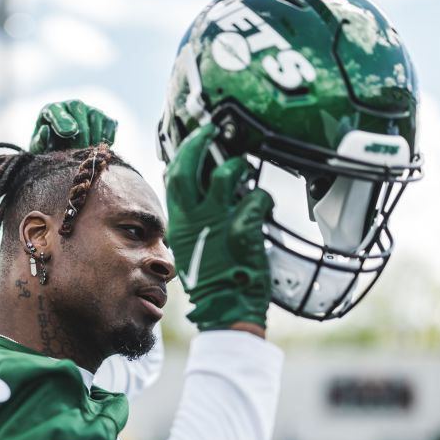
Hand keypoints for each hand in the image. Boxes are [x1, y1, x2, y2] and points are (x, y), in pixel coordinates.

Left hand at [28, 100, 117, 152]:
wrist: (68, 155)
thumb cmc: (50, 151)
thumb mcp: (40, 150)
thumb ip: (39, 141)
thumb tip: (45, 129)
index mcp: (51, 110)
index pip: (56, 109)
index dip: (62, 120)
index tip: (68, 133)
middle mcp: (71, 105)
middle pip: (78, 108)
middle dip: (80, 131)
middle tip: (78, 150)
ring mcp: (90, 110)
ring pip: (95, 115)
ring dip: (93, 136)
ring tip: (87, 153)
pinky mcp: (105, 119)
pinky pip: (109, 124)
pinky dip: (106, 137)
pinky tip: (98, 149)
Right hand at [165, 124, 272, 331]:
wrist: (226, 310)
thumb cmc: (215, 282)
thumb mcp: (195, 248)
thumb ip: (197, 222)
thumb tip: (206, 199)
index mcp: (181, 224)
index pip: (174, 178)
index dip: (184, 153)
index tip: (196, 138)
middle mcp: (194, 220)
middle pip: (187, 169)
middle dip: (200, 143)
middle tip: (213, 129)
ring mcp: (218, 224)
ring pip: (224, 177)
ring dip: (237, 166)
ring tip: (244, 167)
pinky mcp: (242, 232)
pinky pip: (256, 199)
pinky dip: (262, 197)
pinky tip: (265, 203)